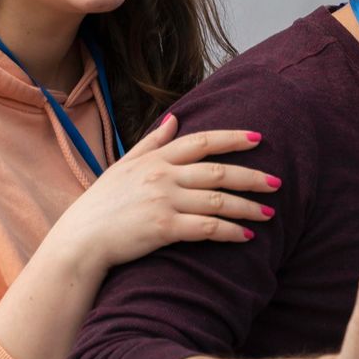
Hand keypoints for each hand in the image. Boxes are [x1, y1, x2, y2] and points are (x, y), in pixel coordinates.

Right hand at [49, 116, 276, 272]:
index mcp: (155, 159)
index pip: (202, 141)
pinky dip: (231, 232)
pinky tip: (248, 236)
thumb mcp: (124, 166)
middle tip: (278, 182)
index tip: (259, 138)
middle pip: (219, 171)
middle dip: (252, 176)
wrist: (81, 240)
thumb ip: (153, 143)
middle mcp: (162, 176)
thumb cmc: (102, 205)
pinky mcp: (164, 228)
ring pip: (218, 200)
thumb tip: (175, 118)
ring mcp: (163, 201)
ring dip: (248, 207)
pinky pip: (207, 228)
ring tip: (269, 213)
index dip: (233, 139)